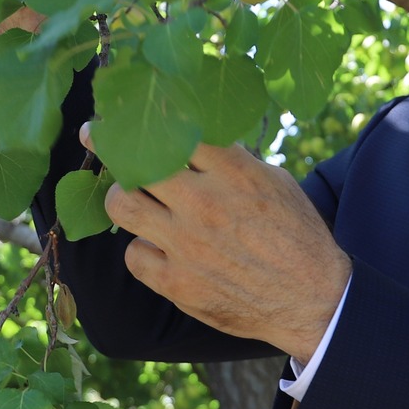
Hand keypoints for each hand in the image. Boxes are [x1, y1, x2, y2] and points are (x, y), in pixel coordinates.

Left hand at [84, 125, 349, 361]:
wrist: (312, 298)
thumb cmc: (297, 235)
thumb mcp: (275, 182)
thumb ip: (232, 160)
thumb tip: (192, 141)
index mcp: (233, 172)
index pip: (174, 130)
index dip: (146, 117)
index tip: (119, 110)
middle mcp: (204, 203)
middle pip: (136, 162)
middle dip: (110, 146)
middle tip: (96, 137)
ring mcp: (187, 244)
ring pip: (122, 206)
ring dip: (122, 197)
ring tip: (131, 197)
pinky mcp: (177, 282)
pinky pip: (134, 255)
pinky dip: (142, 248)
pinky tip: (156, 245)